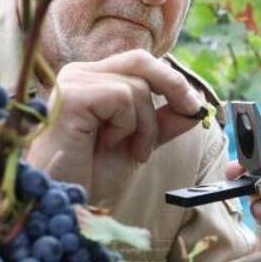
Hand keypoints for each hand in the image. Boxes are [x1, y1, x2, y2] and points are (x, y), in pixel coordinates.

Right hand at [26, 49, 204, 204]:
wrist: (64, 200)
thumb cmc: (90, 174)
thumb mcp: (137, 143)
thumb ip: (163, 122)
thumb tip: (196, 107)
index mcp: (93, 80)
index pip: (139, 63)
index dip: (171, 80)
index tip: (195, 106)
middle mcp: (80, 74)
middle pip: (140, 61)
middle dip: (173, 85)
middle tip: (191, 110)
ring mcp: (73, 82)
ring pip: (136, 87)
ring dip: (145, 125)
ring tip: (130, 150)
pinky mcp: (72, 95)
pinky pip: (121, 97)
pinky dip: (127, 126)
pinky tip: (109, 145)